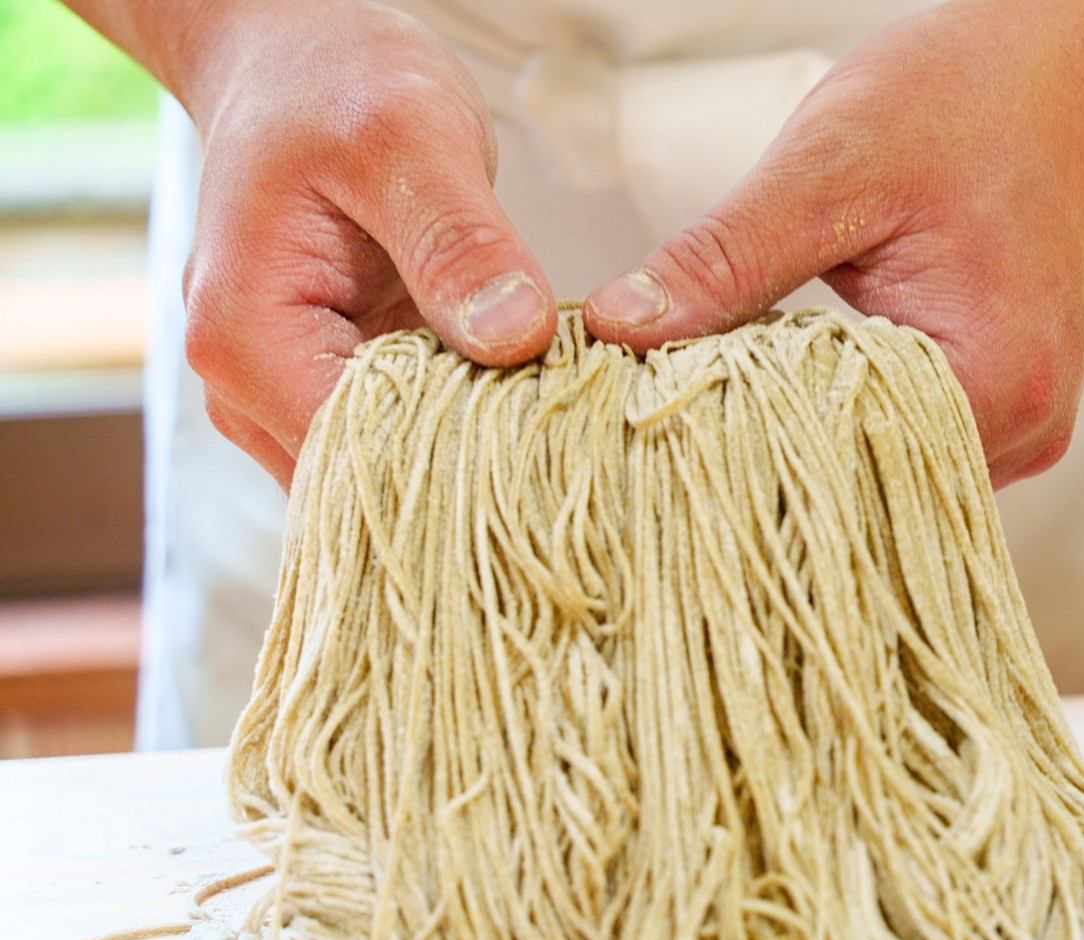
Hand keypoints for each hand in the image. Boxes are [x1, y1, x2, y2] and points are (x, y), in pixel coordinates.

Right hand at [171, 1, 555, 484]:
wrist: (299, 61)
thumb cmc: (340, 82)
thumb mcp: (412, 138)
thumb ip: (460, 242)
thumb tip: (514, 338)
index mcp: (245, 339)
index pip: (357, 458)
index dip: (463, 467)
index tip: (562, 452)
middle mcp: (247, 389)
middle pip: (373, 483)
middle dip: (478, 477)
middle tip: (586, 459)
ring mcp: (287, 396)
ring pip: (394, 476)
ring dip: (477, 463)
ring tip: (571, 442)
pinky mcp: (339, 388)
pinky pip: (407, 442)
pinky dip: (470, 435)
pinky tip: (538, 417)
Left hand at [584, 0, 1083, 485]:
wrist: (1076, 61)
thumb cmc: (975, 97)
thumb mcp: (827, 171)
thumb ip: (724, 260)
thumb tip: (620, 328)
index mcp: (1001, 382)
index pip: (848, 473)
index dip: (745, 457)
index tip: (657, 433)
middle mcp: (1032, 425)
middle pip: (872, 489)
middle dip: (771, 456)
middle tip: (671, 421)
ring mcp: (1034, 418)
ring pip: (892, 471)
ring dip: (815, 439)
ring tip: (733, 399)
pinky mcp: (1021, 398)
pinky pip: (921, 439)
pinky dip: (856, 417)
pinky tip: (800, 383)